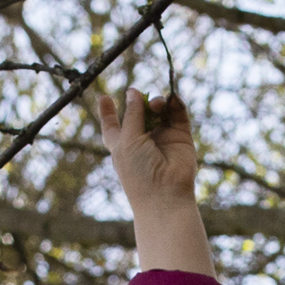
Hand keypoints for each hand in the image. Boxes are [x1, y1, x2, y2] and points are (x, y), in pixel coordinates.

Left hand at [93, 84, 215, 276]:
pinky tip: (171, 99)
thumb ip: (132, 113)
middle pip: (138, 111)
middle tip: (139, 97)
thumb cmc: (138, 172)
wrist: (165, 194)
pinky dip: (174, 102)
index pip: (112, 125)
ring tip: (156, 106)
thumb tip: (133, 91)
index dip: (107, 111)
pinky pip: (178, 113)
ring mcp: (162, 136)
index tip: (104, 97)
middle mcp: (142, 139)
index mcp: (122, 143)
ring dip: (156, 102)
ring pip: (159, 109)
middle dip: (139, 101)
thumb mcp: (127, 139)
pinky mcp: (180, 136)